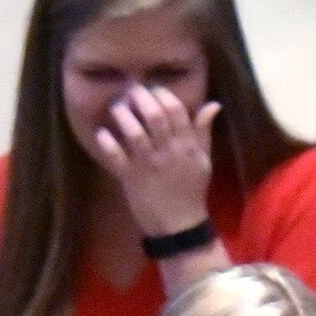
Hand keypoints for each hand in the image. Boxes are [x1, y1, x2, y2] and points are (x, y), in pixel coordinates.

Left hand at [89, 84, 219, 240]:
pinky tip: (101, 132)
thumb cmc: (191, 191)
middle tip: (131, 91)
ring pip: (135, 132)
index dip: (162, 94)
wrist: (179, 225)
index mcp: (187, 145)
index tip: (152, 90)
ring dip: (123, 115)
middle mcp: (168, 150)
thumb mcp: (204, 160)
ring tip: (117, 107)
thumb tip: (213, 104)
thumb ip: (204, 131)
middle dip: (140, 97)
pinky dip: (107, 143)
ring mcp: (148, 164)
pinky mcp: (131, 178)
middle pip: (154, 115)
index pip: (176, 110)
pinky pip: (116, 156)